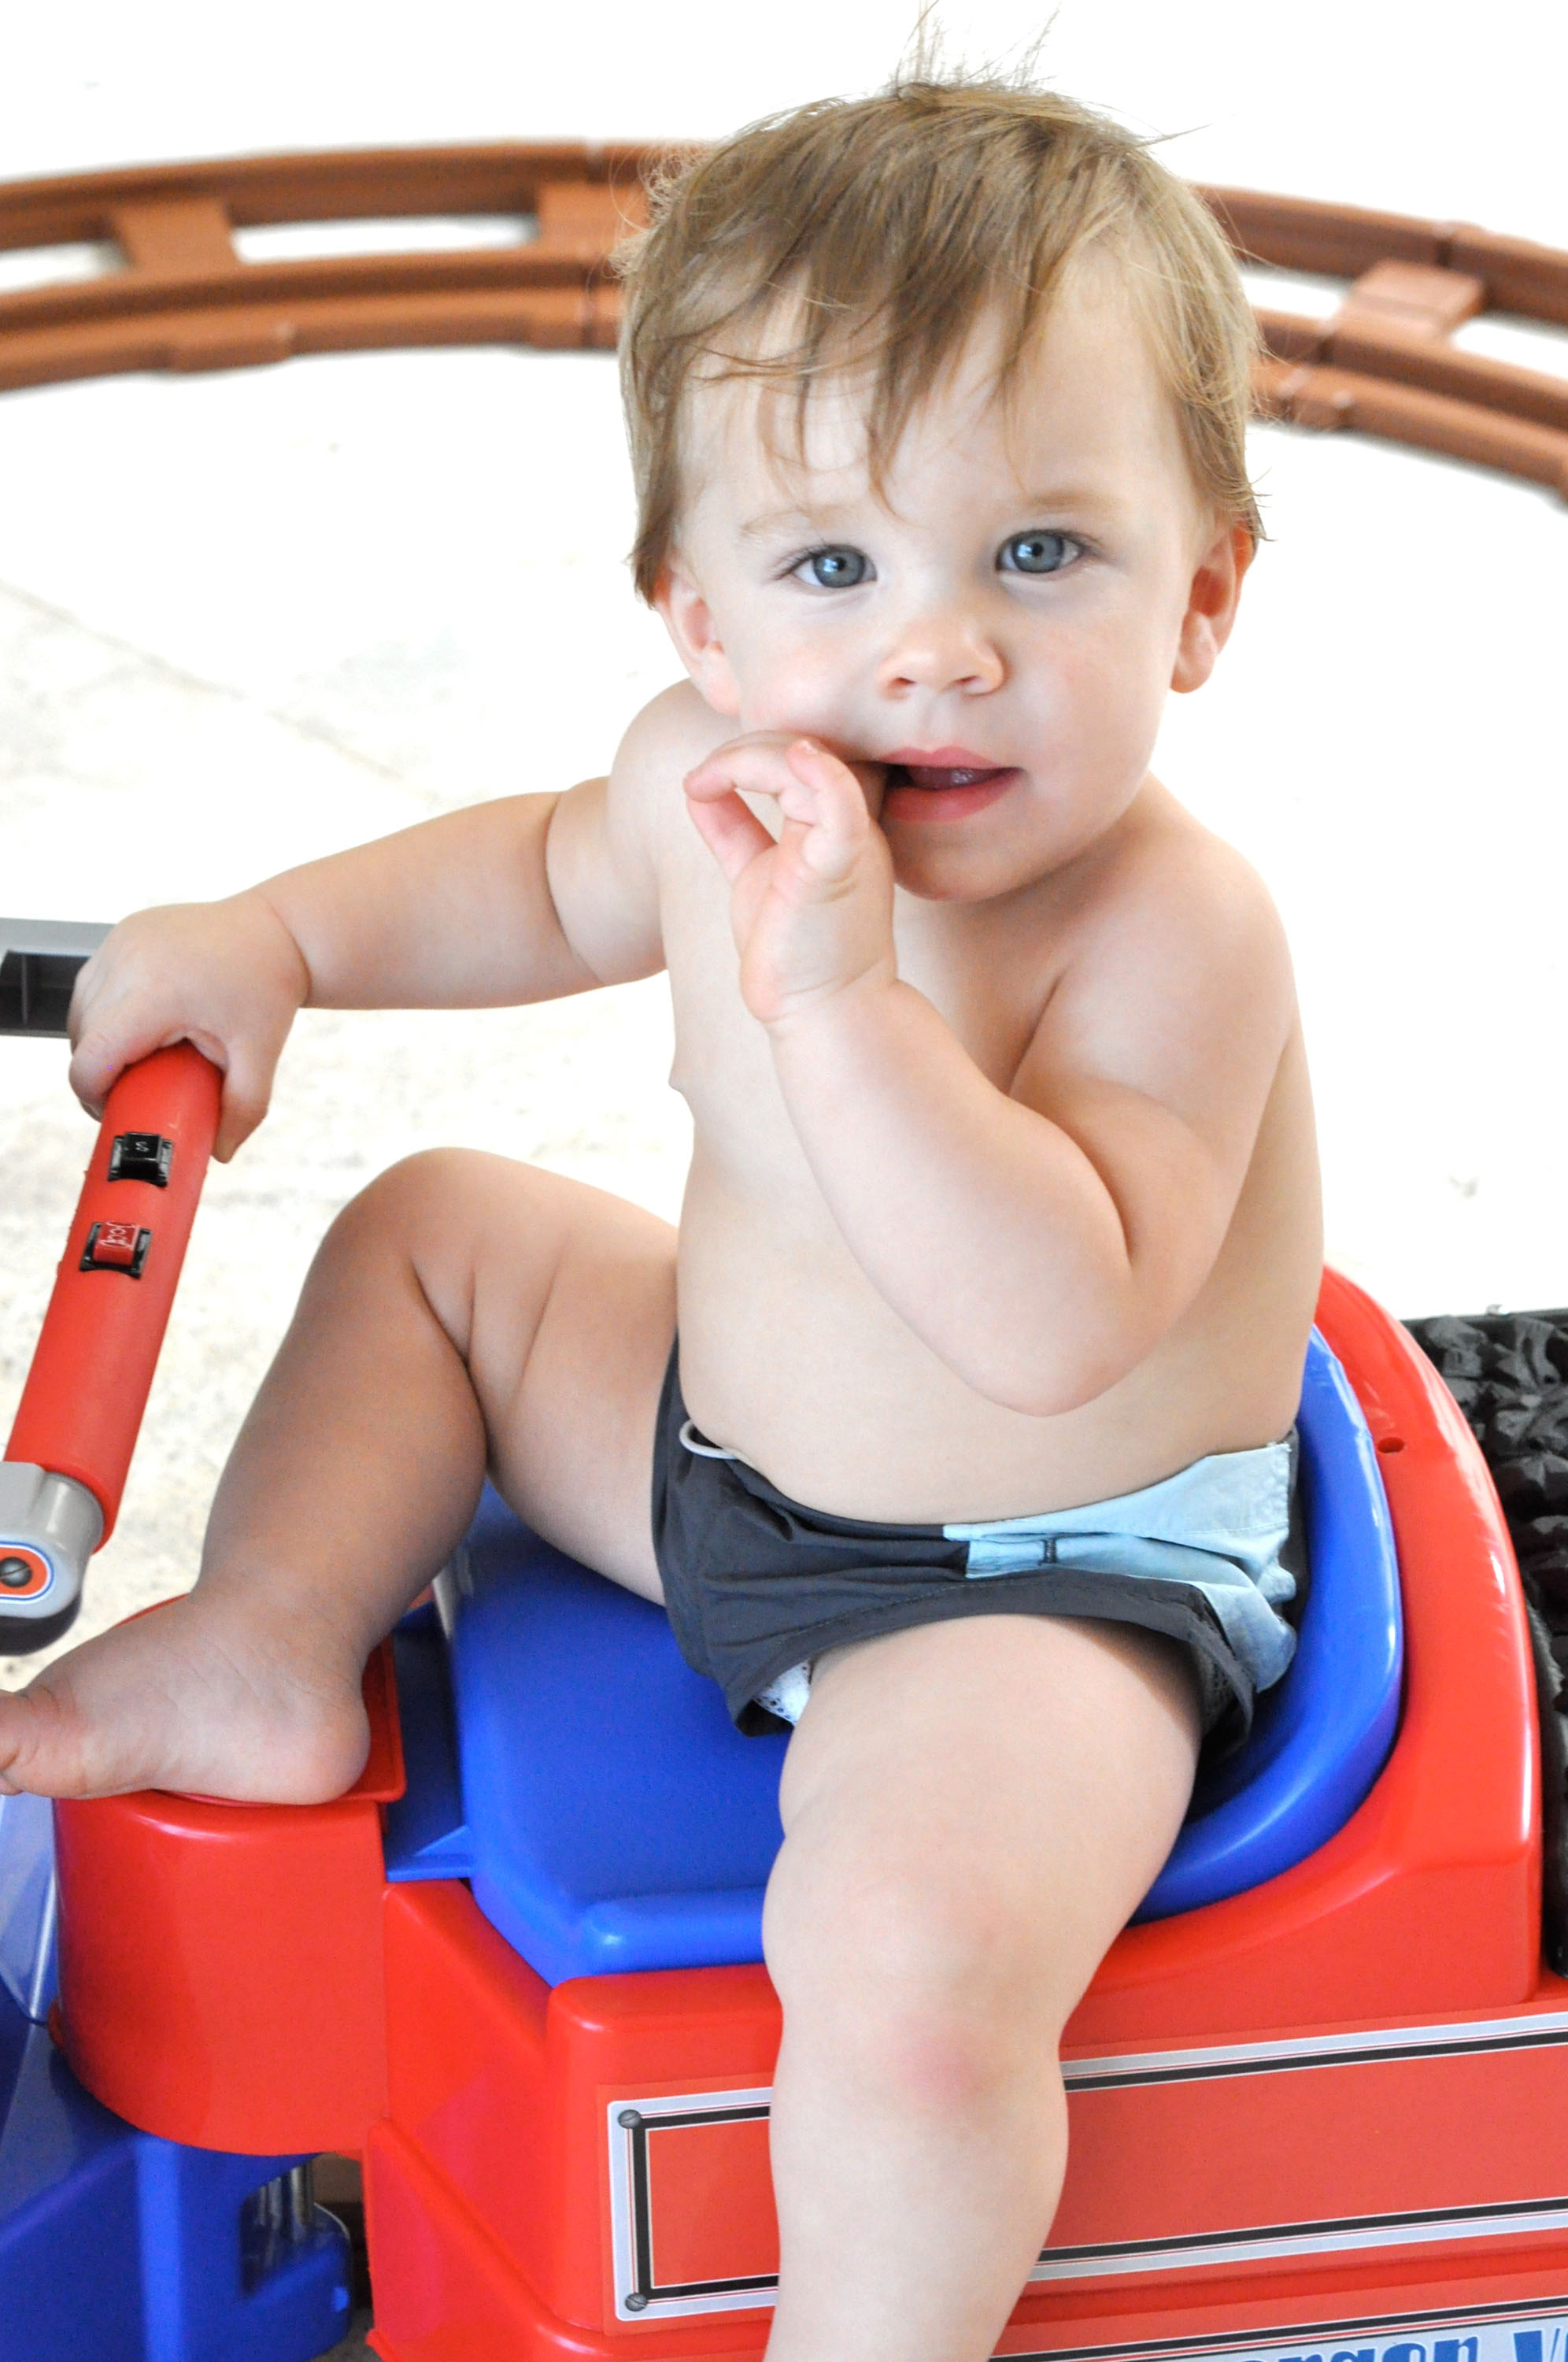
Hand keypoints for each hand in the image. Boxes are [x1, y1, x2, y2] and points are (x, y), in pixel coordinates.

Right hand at [68, 894, 309, 1160]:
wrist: (278, 929)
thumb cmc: (268, 989)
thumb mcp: (259, 1055)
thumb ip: (243, 1109)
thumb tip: (220, 1156)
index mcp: (158, 991)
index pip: (93, 1055)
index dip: (94, 1094)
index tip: (118, 1110)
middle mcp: (130, 960)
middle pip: (82, 1037)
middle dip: (99, 1073)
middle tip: (135, 1092)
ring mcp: (121, 941)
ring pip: (79, 1011)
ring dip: (96, 1043)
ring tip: (136, 1061)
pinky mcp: (121, 933)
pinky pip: (91, 985)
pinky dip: (101, 1013)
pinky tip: (133, 1029)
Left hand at [682, 734, 895, 1026]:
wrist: (820, 1015)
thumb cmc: (793, 955)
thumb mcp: (754, 874)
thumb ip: (734, 830)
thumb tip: (700, 790)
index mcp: (833, 826)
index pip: (801, 758)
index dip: (751, 753)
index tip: (703, 781)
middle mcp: (849, 826)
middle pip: (803, 750)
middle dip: (743, 751)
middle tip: (701, 778)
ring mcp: (850, 842)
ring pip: (808, 763)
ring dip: (748, 758)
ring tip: (707, 779)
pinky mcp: (841, 864)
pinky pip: (840, 802)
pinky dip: (820, 772)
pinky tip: (796, 756)